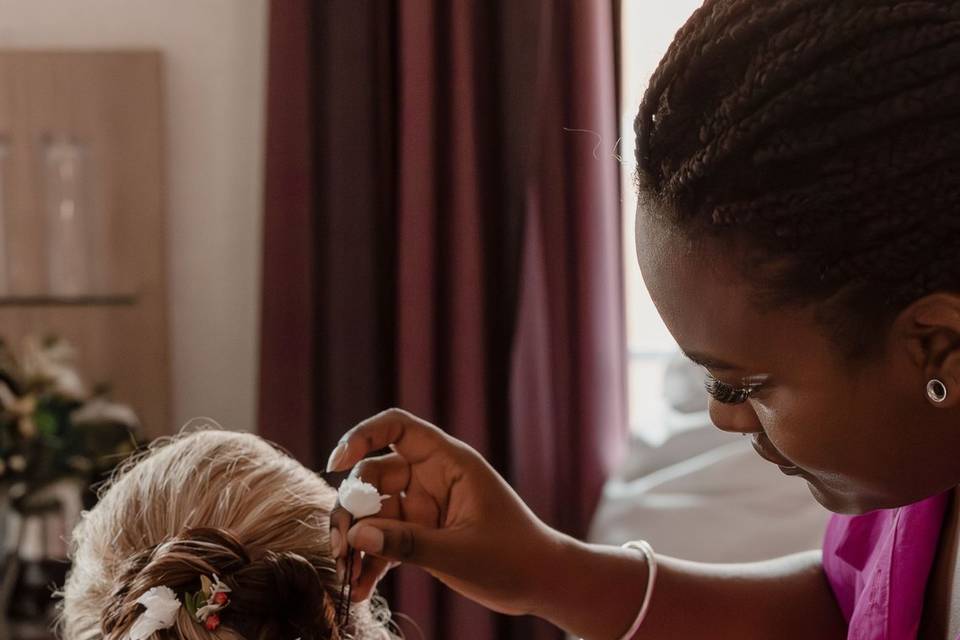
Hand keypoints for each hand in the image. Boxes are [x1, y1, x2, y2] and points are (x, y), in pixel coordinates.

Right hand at [326, 408, 561, 615]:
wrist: (540, 582)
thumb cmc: (513, 557)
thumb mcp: (460, 552)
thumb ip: (408, 544)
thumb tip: (356, 535)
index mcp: (449, 462)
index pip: (397, 427)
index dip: (362, 436)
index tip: (336, 465)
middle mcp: (432, 477)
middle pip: (373, 475)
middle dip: (351, 508)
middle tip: (339, 546)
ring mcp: (424, 506)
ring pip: (373, 511)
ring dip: (355, 540)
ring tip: (345, 574)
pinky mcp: (422, 534)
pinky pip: (386, 540)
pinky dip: (371, 561)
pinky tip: (360, 590)